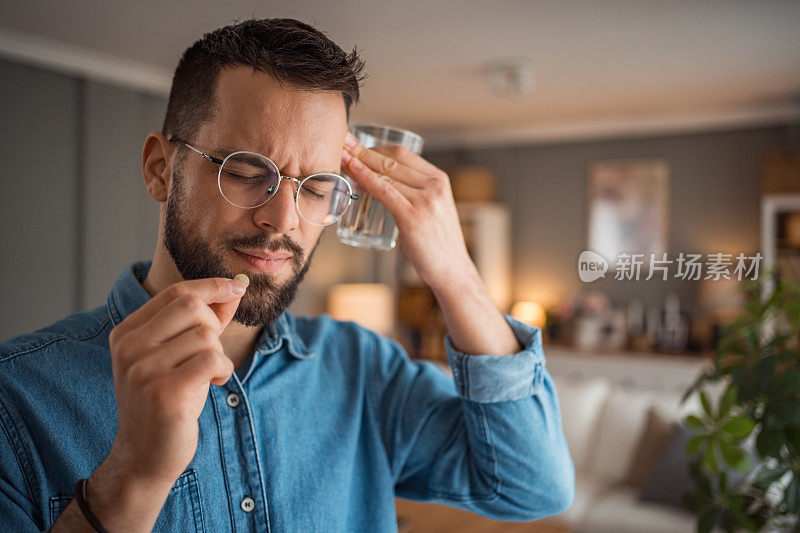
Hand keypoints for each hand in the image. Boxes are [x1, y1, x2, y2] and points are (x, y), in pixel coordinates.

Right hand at [105, 277, 244, 486]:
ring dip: (219, 355)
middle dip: (214, 325)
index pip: (175, 292)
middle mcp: (129, 347)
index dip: (211, 286)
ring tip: (209, 375)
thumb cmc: (167, 401)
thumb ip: (203, 320)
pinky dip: (223, 369)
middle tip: (211, 352)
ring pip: (205, 336)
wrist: (145, 456)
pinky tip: (215, 383)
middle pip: (191, 307)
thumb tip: (234, 287)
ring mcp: (143, 369)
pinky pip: (212, 359)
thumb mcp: (179, 354)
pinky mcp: (164, 392)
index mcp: (126, 333)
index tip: (236, 286)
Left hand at [341, 132, 476, 290]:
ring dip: (359, 162)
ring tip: (339, 157)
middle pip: (391, 160)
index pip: (402, 154)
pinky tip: (352, 170)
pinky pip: (385, 191)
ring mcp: (425, 201)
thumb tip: (378, 183)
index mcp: (439, 179)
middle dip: (362, 150)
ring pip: (386, 174)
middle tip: (340, 143)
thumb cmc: (435, 243)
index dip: (374, 147)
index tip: (354, 145)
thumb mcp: (429, 210)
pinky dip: (366, 178)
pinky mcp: (414, 217)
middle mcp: (434, 186)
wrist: (451, 270)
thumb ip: (412, 194)